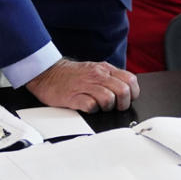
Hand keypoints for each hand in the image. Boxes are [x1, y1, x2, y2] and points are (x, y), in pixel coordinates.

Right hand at [25, 58, 139, 111]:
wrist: (48, 73)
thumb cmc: (72, 75)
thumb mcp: (95, 69)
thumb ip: (110, 77)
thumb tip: (127, 89)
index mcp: (105, 69)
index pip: (130, 80)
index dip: (132, 93)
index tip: (127, 99)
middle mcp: (98, 76)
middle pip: (123, 91)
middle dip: (122, 104)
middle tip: (115, 107)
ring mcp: (86, 86)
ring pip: (109, 99)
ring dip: (107, 107)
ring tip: (100, 107)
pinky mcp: (74, 97)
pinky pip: (91, 106)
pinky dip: (93, 110)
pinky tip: (88, 108)